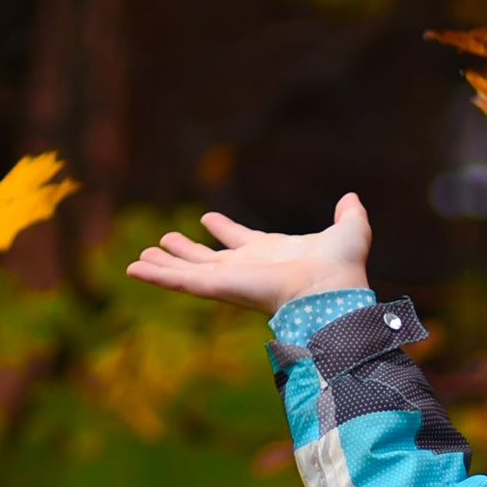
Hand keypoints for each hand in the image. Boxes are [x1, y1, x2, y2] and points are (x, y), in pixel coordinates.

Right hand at [127, 190, 372, 313]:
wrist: (331, 289)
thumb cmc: (342, 267)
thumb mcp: (349, 229)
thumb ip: (349, 213)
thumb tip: (352, 197)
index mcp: (270, 253)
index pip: (240, 240)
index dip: (225, 230)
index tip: (208, 220)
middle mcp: (247, 267)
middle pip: (208, 259)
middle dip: (187, 251)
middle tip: (165, 240)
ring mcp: (229, 278)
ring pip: (188, 271)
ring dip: (164, 264)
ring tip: (139, 259)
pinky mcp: (217, 287)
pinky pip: (179, 281)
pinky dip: (156, 275)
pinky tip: (133, 269)